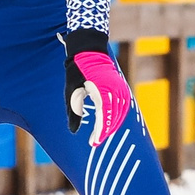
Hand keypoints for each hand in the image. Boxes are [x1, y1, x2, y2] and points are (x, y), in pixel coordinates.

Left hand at [62, 30, 132, 146]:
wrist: (89, 52)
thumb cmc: (77, 71)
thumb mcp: (72, 91)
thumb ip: (74, 111)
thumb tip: (74, 130)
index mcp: (102, 90)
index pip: (104, 116)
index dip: (100, 131)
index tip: (94, 142)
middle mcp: (114, 90)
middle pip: (114, 117)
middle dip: (105, 131)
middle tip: (95, 142)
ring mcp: (120, 88)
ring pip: (120, 113)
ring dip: (111, 126)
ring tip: (100, 135)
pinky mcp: (122, 88)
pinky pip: (122, 107)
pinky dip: (117, 117)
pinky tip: (109, 124)